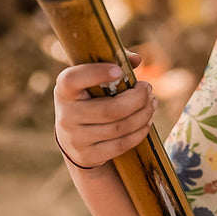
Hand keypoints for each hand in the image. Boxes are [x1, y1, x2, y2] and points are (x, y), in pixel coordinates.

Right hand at [53, 51, 155, 171]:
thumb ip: (112, 64)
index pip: (73, 79)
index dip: (96, 73)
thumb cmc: (90, 101)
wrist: (75, 142)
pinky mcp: (89, 155)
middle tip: (148, 89)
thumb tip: (135, 59)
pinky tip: (147, 122)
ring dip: (143, 115)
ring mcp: (76, 138)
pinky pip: (121, 144)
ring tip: (152, 104)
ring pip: (119, 128)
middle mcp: (66, 114)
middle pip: (109, 110)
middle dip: (137, 99)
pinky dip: (139, 133)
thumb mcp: (93, 82)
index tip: (119, 71)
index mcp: (64, 90)